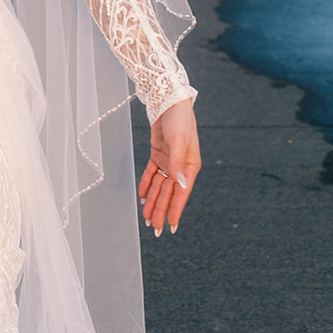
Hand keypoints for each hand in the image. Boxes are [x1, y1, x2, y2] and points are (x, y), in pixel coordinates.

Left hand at [139, 98, 199, 236]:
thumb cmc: (179, 121)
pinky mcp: (159, 155)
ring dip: (153, 202)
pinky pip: (152, 174)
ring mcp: (169, 161)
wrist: (170, 103)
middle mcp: (180, 167)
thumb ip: (178, 165)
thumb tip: (182, 186)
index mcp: (190, 167)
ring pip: (160, 187)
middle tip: (154, 229)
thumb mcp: (178, 142)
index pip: (181, 194)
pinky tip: (143, 198)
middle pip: (169, 194)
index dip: (175, 211)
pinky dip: (147, 185)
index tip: (170, 227)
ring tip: (146, 218)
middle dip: (161, 211)